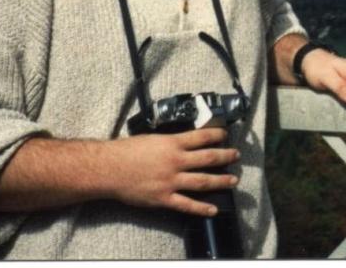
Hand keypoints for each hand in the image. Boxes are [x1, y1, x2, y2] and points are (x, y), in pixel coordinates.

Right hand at [105, 127, 239, 217]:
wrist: (109, 168)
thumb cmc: (127, 150)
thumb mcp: (153, 138)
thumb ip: (170, 141)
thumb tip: (185, 141)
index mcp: (172, 143)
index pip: (202, 137)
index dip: (217, 135)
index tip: (226, 134)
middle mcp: (176, 161)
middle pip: (208, 158)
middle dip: (225, 156)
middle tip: (236, 155)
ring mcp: (171, 181)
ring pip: (202, 181)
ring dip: (220, 181)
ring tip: (233, 181)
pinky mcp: (163, 198)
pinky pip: (186, 204)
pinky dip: (201, 208)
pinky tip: (213, 209)